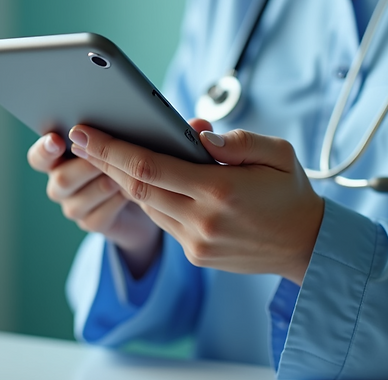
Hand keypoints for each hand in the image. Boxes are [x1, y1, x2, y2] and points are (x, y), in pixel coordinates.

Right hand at [27, 132, 159, 275]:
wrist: (146, 195)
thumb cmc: (127, 159)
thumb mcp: (114, 144)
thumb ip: (99, 137)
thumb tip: (97, 129)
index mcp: (58, 159)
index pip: (38, 157)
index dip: (44, 150)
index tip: (57, 141)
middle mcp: (60, 184)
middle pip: (61, 178)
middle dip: (87, 166)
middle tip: (107, 156)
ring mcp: (73, 206)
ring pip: (82, 198)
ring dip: (107, 183)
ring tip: (128, 172)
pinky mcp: (91, 223)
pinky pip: (100, 215)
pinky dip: (117, 201)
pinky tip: (130, 193)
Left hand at [68, 123, 324, 284]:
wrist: (306, 245)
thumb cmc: (290, 192)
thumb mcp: (278, 152)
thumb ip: (237, 141)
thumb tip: (198, 135)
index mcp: (220, 191)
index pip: (149, 166)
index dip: (111, 149)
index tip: (85, 132)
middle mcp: (202, 220)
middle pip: (136, 187)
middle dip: (104, 161)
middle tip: (81, 138)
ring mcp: (196, 242)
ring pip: (146, 204)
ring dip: (124, 179)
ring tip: (107, 153)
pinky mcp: (195, 254)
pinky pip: (162, 220)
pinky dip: (149, 197)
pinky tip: (142, 178)